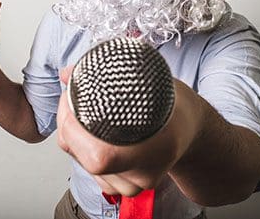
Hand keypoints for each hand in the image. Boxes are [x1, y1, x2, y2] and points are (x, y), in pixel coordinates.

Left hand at [56, 67, 200, 196]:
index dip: (75, 126)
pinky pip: (88, 169)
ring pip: (82, 163)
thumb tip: (69, 73)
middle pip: (84, 157)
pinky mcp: (124, 187)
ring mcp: (133, 185)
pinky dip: (80, 148)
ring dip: (73, 135)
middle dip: (69, 123)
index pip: (99, 155)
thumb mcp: (151, 80)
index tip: (72, 97)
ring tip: (81, 111)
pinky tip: (89, 131)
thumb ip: (109, 75)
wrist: (190, 129)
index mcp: (156, 150)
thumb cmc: (174, 105)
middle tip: (71, 97)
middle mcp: (143, 174)